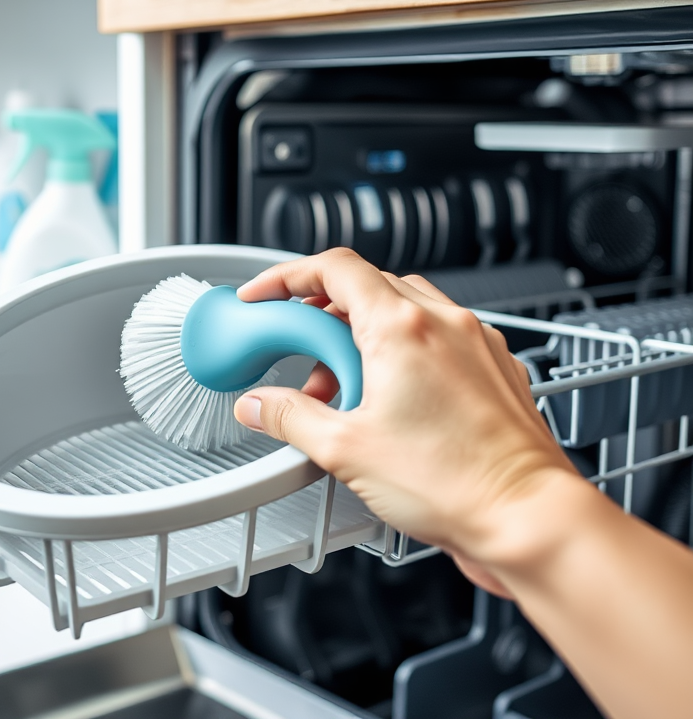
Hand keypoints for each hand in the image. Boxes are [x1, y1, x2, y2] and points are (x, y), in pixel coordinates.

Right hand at [232, 248, 577, 593]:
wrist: (526, 517)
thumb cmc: (455, 484)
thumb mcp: (345, 450)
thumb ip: (289, 418)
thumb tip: (259, 406)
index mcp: (402, 328)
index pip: (334, 268)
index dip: (287, 276)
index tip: (265, 297)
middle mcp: (444, 323)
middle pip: (368, 286)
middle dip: (323, 315)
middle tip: (302, 356)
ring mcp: (476, 342)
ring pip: (406, 309)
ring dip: (365, 334)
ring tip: (347, 387)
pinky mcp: (495, 368)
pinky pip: (441, 337)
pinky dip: (406, 351)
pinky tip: (394, 398)